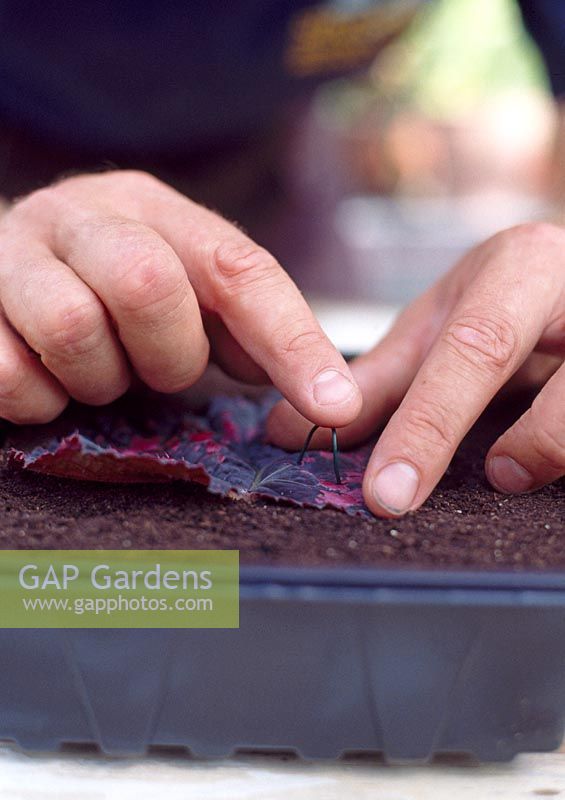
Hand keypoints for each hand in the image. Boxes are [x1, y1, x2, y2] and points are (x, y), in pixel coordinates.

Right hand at [0, 171, 360, 425]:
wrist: (4, 265)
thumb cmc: (107, 290)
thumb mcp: (184, 294)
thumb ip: (243, 327)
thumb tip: (317, 386)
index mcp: (156, 209)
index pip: (240, 271)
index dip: (292, 343)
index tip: (334, 408)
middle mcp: (84, 214)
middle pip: (146, 283)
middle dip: (165, 356)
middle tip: (154, 369)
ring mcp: (15, 253)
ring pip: (73, 327)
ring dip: (100, 379)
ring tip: (98, 372)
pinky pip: (12, 375)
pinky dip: (42, 401)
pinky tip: (48, 383)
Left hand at [268, 223, 564, 515]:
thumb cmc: (503, 302)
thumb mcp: (440, 329)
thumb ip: (377, 382)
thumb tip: (290, 434)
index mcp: (522, 268)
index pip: (475, 349)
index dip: (430, 426)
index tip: (388, 492)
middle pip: (560, 384)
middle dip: (524, 448)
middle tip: (440, 501)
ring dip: (557, 450)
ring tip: (510, 470)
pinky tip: (547, 466)